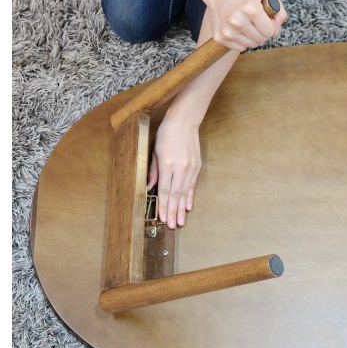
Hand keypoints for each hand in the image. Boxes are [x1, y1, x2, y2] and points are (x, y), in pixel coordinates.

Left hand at [147, 113, 201, 228]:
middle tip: (173, 226)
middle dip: (173, 212)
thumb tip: (150, 187)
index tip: (163, 218)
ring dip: (182, 208)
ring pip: (185, 193)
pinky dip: (190, 197)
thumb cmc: (166, 134)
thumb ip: (153, 171)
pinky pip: (192, 185)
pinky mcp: (197, 167)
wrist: (184, 121)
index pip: (165, 191)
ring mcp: (190, 168)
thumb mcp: (155, 151)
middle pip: (176, 195)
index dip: (164, 206)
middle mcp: (180, 168)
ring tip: (181, 221)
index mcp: (167, 165)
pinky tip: (188, 207)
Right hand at [205, 0, 286, 52]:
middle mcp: (237, 20)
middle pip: (261, 40)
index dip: (271, 25)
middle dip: (262, 32)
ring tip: (247, 24)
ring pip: (251, 45)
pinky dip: (242, 40)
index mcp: (251, 8)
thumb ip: (280, 12)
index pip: (270, 32)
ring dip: (253, 37)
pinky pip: (240, 48)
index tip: (265, 17)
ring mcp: (227, 30)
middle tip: (256, 21)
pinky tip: (238, 28)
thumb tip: (277, 31)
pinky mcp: (219, 37)